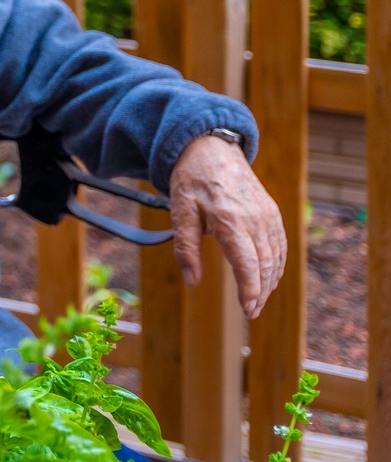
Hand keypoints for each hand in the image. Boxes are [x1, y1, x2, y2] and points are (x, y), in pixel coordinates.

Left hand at [169, 134, 285, 317]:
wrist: (211, 148)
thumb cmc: (192, 181)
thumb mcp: (180, 213)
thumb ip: (186, 249)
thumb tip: (192, 281)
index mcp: (230, 220)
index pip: (247, 263)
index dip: (250, 289)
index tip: (247, 309)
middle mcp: (255, 218)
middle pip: (266, 264)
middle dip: (261, 291)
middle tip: (250, 312)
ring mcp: (267, 215)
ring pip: (276, 256)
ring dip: (270, 281)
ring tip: (258, 300)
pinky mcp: (272, 212)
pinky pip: (280, 244)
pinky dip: (277, 264)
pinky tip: (268, 277)